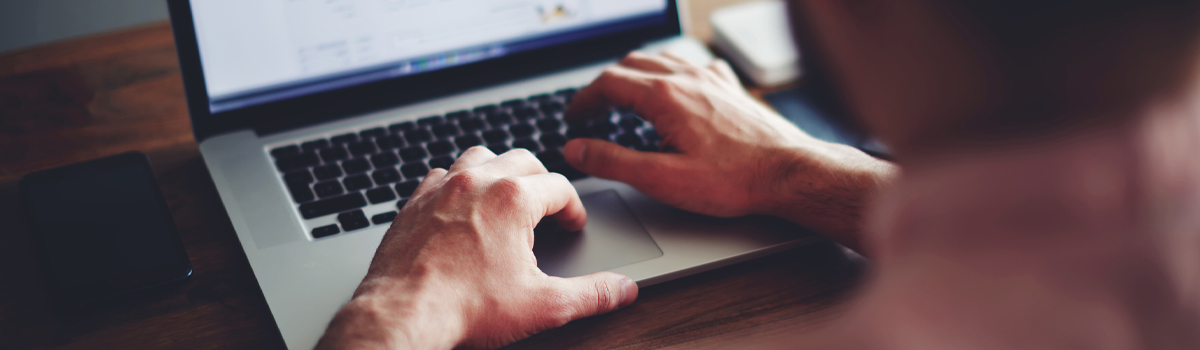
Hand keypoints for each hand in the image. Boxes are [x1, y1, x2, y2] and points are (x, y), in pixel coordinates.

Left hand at [317, 147, 637, 349]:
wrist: (404, 314)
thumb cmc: (465, 307)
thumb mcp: (543, 304)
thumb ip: (591, 294)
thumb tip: (622, 290)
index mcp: (513, 198)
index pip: (560, 187)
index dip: (574, 208)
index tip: (573, 225)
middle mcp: (477, 182)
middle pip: (523, 160)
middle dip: (542, 181)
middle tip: (548, 207)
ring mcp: (441, 188)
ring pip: (480, 156)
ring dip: (499, 171)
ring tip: (508, 195)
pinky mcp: (414, 202)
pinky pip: (441, 175)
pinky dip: (458, 183)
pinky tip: (462, 206)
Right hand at [564, 52, 894, 250]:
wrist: (790, 172)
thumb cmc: (733, 180)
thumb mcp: (662, 178)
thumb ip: (613, 161)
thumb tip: (577, 149)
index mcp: (665, 96)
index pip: (608, 83)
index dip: (583, 100)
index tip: (573, 117)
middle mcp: (687, 78)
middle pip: (631, 65)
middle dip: (605, 85)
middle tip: (592, 110)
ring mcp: (712, 79)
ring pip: (662, 60)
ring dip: (635, 74)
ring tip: (624, 97)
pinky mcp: (731, 88)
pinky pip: (694, 65)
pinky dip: (672, 73)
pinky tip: (676, 89)